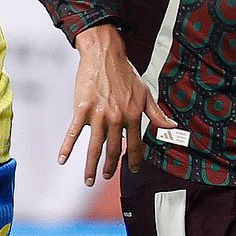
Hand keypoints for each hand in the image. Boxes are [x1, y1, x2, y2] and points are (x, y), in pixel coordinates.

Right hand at [65, 23, 172, 186]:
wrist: (104, 54)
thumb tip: (173, 126)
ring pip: (95, 147)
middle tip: (107, 177)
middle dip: (111, 167)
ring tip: (90, 180)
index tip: (132, 169)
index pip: (135, 144)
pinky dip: (67, 147)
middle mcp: (117, 118)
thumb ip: (157, 113)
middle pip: (114, 150)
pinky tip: (63, 160)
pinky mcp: (82, 109)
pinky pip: (74, 133)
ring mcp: (98, 115)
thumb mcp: (145, 92)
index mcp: (133, 115)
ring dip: (92, 166)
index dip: (135, 159)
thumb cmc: (125, 72)